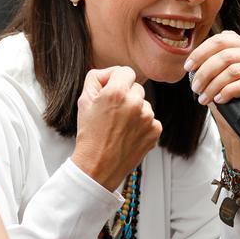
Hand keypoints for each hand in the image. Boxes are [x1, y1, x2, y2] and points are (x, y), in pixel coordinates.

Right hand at [72, 66, 161, 190]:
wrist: (98, 167)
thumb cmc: (90, 134)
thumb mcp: (84, 100)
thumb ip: (97, 77)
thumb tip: (112, 73)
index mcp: (117, 92)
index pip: (126, 71)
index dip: (117, 80)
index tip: (112, 91)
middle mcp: (135, 102)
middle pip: (137, 87)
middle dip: (126, 96)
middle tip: (113, 113)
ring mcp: (148, 117)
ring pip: (144, 104)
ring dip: (135, 111)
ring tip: (120, 127)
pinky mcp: (155, 130)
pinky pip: (151, 119)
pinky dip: (142, 125)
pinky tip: (128, 135)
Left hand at [184, 30, 239, 169]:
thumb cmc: (229, 94)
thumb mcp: (218, 73)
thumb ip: (210, 58)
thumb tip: (192, 58)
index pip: (220, 40)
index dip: (201, 53)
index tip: (188, 67)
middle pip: (225, 56)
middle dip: (205, 73)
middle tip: (195, 87)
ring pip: (233, 71)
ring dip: (213, 86)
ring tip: (204, 97)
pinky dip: (228, 92)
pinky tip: (219, 99)